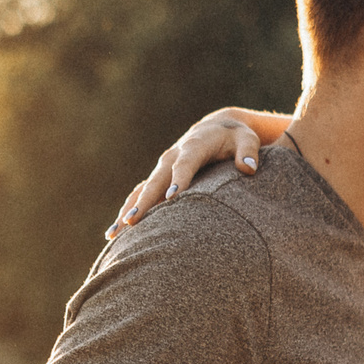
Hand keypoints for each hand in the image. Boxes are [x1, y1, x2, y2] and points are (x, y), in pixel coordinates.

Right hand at [108, 109, 271, 237]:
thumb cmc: (235, 137)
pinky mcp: (158, 178)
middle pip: (156, 179)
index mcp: (194, 145)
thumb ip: (248, 152)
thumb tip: (249, 168)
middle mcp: (172, 156)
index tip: (172, 197)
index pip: (185, 163)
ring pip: (141, 190)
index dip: (178, 179)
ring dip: (128, 210)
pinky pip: (139, 195)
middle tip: (134, 220)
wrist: (215, 128)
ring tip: (115, 234)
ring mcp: (162, 168)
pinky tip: (115, 235)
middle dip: (145, 200)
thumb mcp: (247, 139)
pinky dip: (127, 212)